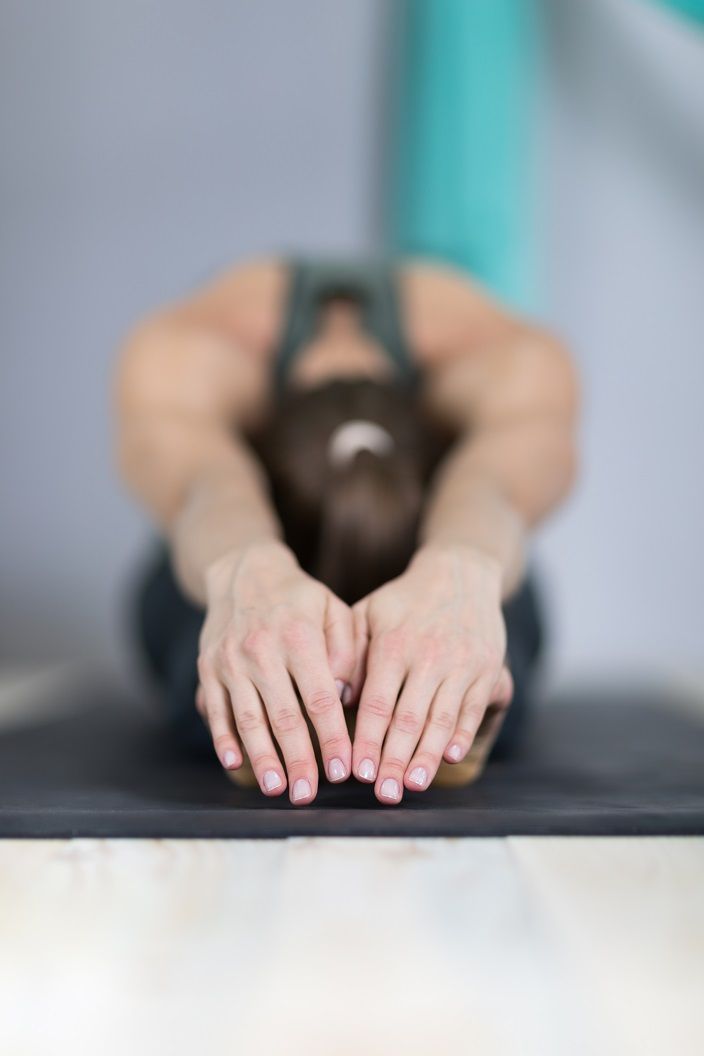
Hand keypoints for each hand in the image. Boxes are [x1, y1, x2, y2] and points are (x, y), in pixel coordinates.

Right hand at [196, 540, 357, 804]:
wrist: (244, 572)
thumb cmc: (300, 599)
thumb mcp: (334, 610)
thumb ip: (348, 651)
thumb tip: (346, 698)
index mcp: (299, 636)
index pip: (319, 697)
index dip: (332, 737)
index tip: (344, 770)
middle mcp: (262, 650)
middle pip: (283, 715)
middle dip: (298, 759)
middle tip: (309, 794)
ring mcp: (230, 661)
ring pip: (248, 718)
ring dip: (262, 757)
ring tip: (277, 789)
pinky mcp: (209, 668)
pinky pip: (215, 710)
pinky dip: (223, 738)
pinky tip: (235, 763)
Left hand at [351, 544, 512, 803]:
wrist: (460, 574)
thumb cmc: (404, 601)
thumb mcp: (368, 613)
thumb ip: (348, 651)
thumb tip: (335, 695)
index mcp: (394, 645)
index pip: (378, 702)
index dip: (367, 739)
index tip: (356, 770)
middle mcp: (429, 656)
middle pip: (410, 717)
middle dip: (395, 759)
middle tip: (383, 793)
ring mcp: (461, 664)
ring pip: (443, 718)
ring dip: (428, 756)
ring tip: (412, 785)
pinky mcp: (486, 669)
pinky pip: (473, 708)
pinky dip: (463, 734)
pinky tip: (451, 757)